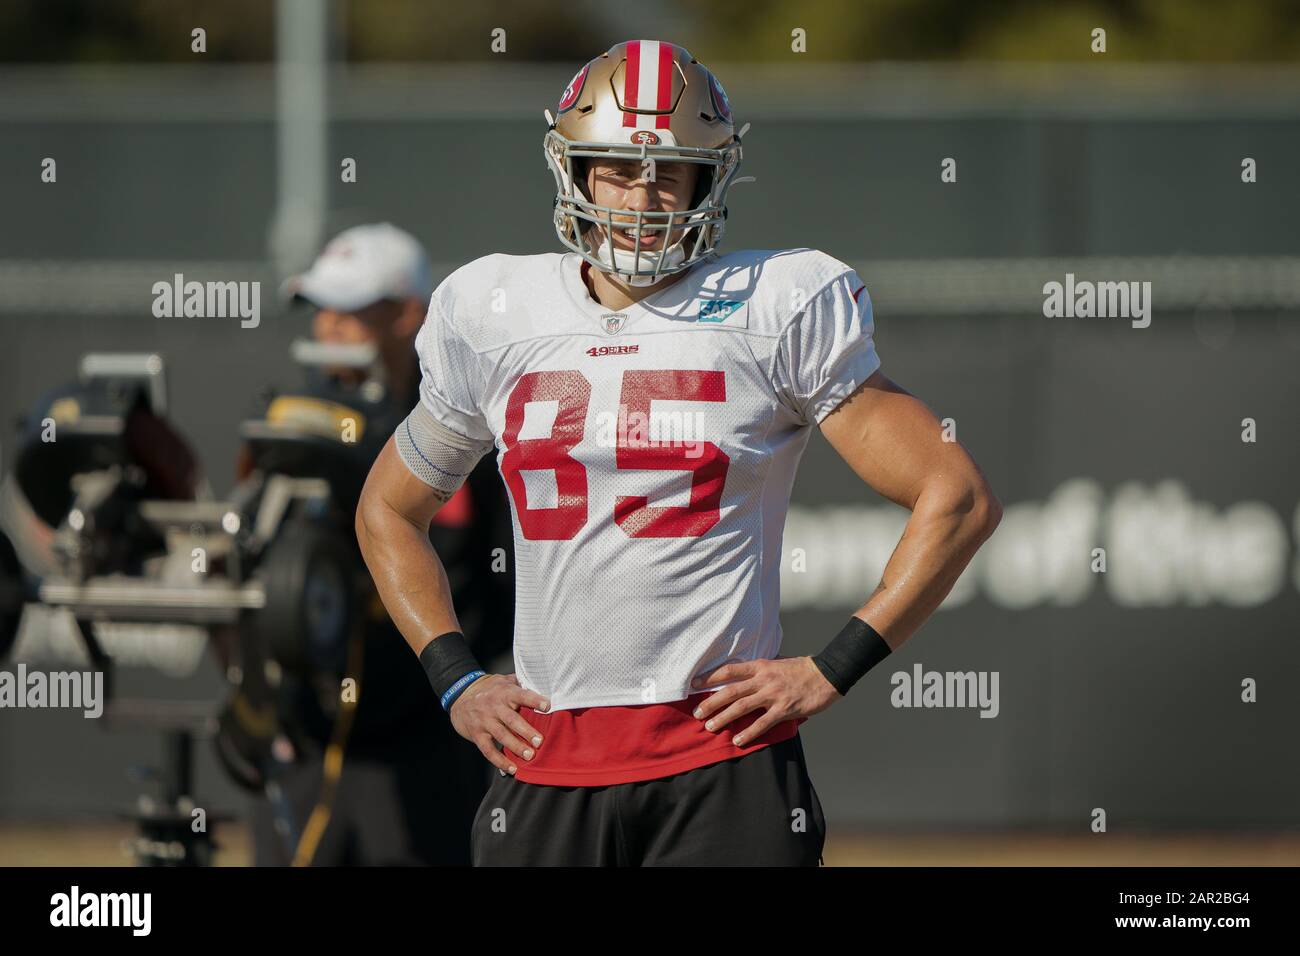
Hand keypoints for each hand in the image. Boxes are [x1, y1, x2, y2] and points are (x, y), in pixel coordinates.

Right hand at [449, 673, 549, 774]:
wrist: (461, 695)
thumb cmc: (490, 690)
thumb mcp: (504, 680)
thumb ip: (521, 683)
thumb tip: (544, 685)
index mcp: (505, 692)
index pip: (521, 695)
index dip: (534, 700)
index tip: (547, 706)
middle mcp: (494, 706)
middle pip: (512, 719)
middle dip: (526, 731)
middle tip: (539, 741)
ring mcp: (484, 721)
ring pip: (501, 735)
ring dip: (516, 747)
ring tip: (530, 756)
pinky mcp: (477, 734)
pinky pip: (488, 750)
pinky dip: (499, 761)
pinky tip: (512, 769)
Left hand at [691, 657, 840, 745]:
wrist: (827, 674)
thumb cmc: (801, 669)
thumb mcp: (777, 663)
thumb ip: (760, 671)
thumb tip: (742, 677)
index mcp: (760, 666)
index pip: (729, 670)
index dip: (709, 677)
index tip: (693, 684)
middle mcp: (763, 679)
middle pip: (730, 690)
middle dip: (711, 702)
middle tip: (697, 712)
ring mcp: (773, 694)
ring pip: (742, 707)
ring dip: (724, 717)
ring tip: (710, 727)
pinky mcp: (784, 709)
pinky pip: (763, 722)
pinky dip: (749, 732)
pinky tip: (738, 740)